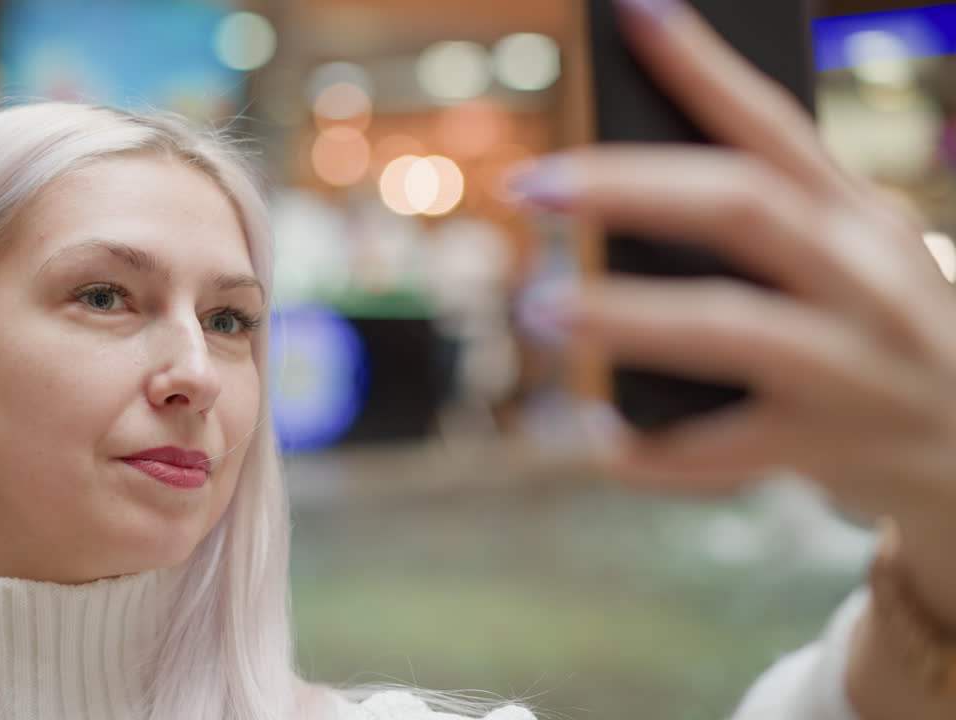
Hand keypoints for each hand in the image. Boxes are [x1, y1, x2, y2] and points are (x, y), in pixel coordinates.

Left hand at [513, 0, 955, 628]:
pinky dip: (651, 451)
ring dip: (624, 316)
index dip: (701, 66)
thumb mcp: (849, 264)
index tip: (629, 12)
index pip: (774, 124)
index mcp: (858, 217)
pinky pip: (722, 454)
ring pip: (730, 328)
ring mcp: (854, 368)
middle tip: (530, 184)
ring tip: (536, 307)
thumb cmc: (881, 337)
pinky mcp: (831, 449)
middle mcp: (865, 279)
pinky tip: (599, 437)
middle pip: (743, 208)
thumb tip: (620, 190)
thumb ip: (766, 224)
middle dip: (629, 188)